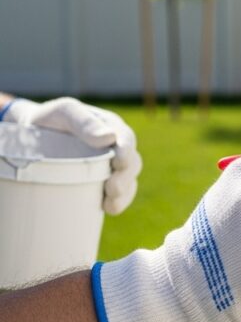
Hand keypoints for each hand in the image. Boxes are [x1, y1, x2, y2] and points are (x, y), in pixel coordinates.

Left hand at [3, 97, 140, 214]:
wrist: (29, 136)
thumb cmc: (49, 119)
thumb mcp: (64, 112)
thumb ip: (83, 122)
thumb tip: (109, 138)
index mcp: (111, 127)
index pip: (127, 139)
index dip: (127, 152)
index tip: (120, 163)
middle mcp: (114, 148)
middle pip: (131, 164)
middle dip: (126, 178)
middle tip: (113, 189)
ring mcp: (108, 168)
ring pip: (127, 182)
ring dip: (124, 195)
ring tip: (110, 205)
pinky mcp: (98, 184)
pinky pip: (115, 195)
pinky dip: (116, 203)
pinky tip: (108, 209)